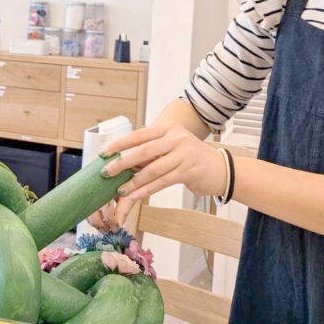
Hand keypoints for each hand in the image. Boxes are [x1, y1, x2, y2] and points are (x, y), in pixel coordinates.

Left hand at [86, 121, 225, 230]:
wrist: (220, 168)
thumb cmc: (190, 157)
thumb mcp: (171, 145)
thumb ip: (151, 149)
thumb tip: (121, 157)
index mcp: (168, 128)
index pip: (138, 135)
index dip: (119, 144)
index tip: (104, 152)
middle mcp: (176, 138)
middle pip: (143, 150)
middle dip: (122, 162)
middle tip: (106, 172)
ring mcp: (184, 154)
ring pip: (152, 169)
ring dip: (133, 181)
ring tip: (119, 189)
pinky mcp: (189, 171)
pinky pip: (162, 181)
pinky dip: (146, 189)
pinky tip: (135, 195)